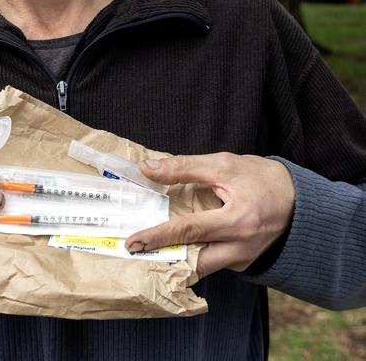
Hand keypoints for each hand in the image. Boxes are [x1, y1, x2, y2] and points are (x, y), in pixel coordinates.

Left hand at [125, 153, 295, 277]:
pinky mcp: (241, 263)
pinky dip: (190, 256)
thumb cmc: (262, 179)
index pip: (189, 230)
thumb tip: (148, 169)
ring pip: (201, 267)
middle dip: (163, 260)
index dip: (158, 236)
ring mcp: (243, 259)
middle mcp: (242, 247)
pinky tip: (172, 246)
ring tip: (147, 251)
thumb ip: (184, 167)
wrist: (299, 200)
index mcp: (238, 220)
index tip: (133, 242)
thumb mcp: (224, 165)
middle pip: (194, 262)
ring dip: (175, 260)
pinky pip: (211, 263)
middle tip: (134, 253)